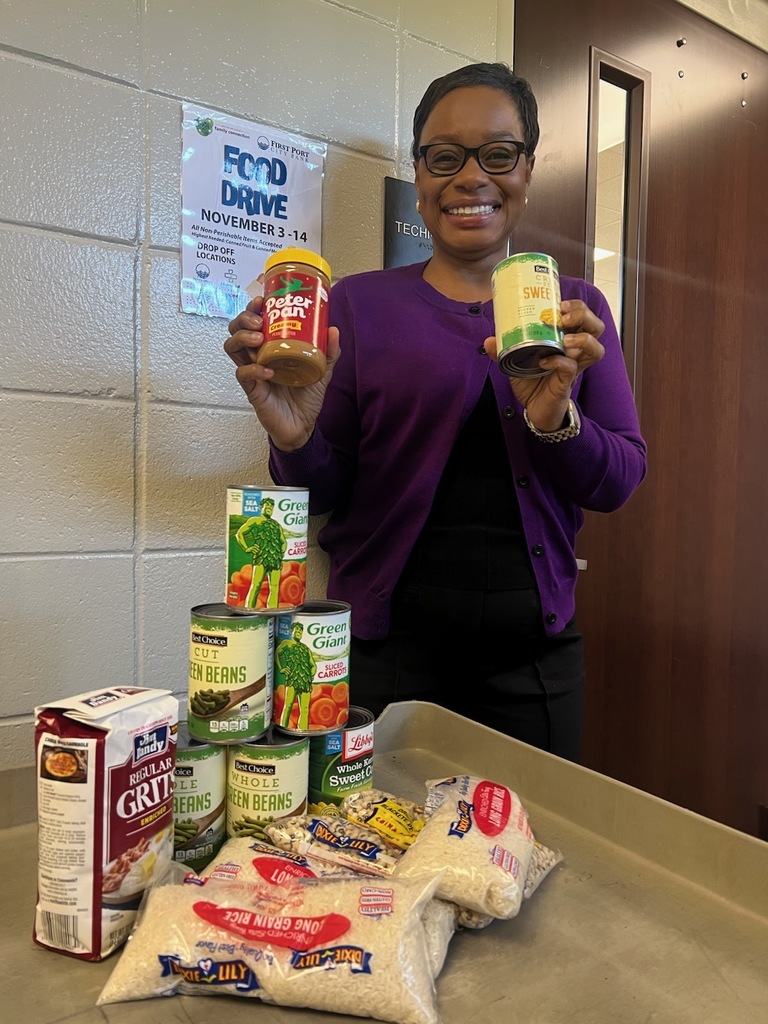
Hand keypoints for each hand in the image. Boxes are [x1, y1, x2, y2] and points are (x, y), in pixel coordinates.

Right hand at [224, 296, 340, 450]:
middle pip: (236, 329)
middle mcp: (257, 356)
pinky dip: (253, 369)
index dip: (252, 308)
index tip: (261, 300)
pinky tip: (267, 370)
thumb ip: (329, 352)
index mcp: (271, 347)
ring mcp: (252, 372)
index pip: (253, 321)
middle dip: (243, 319)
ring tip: (258, 340)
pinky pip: (243, 374)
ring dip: (242, 338)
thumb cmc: (307, 397)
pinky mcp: (252, 390)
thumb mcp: (323, 370)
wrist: (303, 425)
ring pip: (232, 347)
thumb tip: (332, 329)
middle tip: (258, 322)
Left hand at [484, 299, 604, 430]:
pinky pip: (571, 368)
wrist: (534, 410)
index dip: (577, 307)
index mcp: (566, 341)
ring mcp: (574, 367)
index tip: (560, 303)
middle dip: (583, 316)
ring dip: (582, 339)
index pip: (583, 317)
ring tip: (564, 339)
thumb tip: (489, 340)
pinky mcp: (567, 382)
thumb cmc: (532, 383)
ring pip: (596, 348)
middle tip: (564, 316)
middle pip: (596, 327)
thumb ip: (504, 350)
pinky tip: (545, 361)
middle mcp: (575, 352)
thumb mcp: (516, 362)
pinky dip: (559, 361)